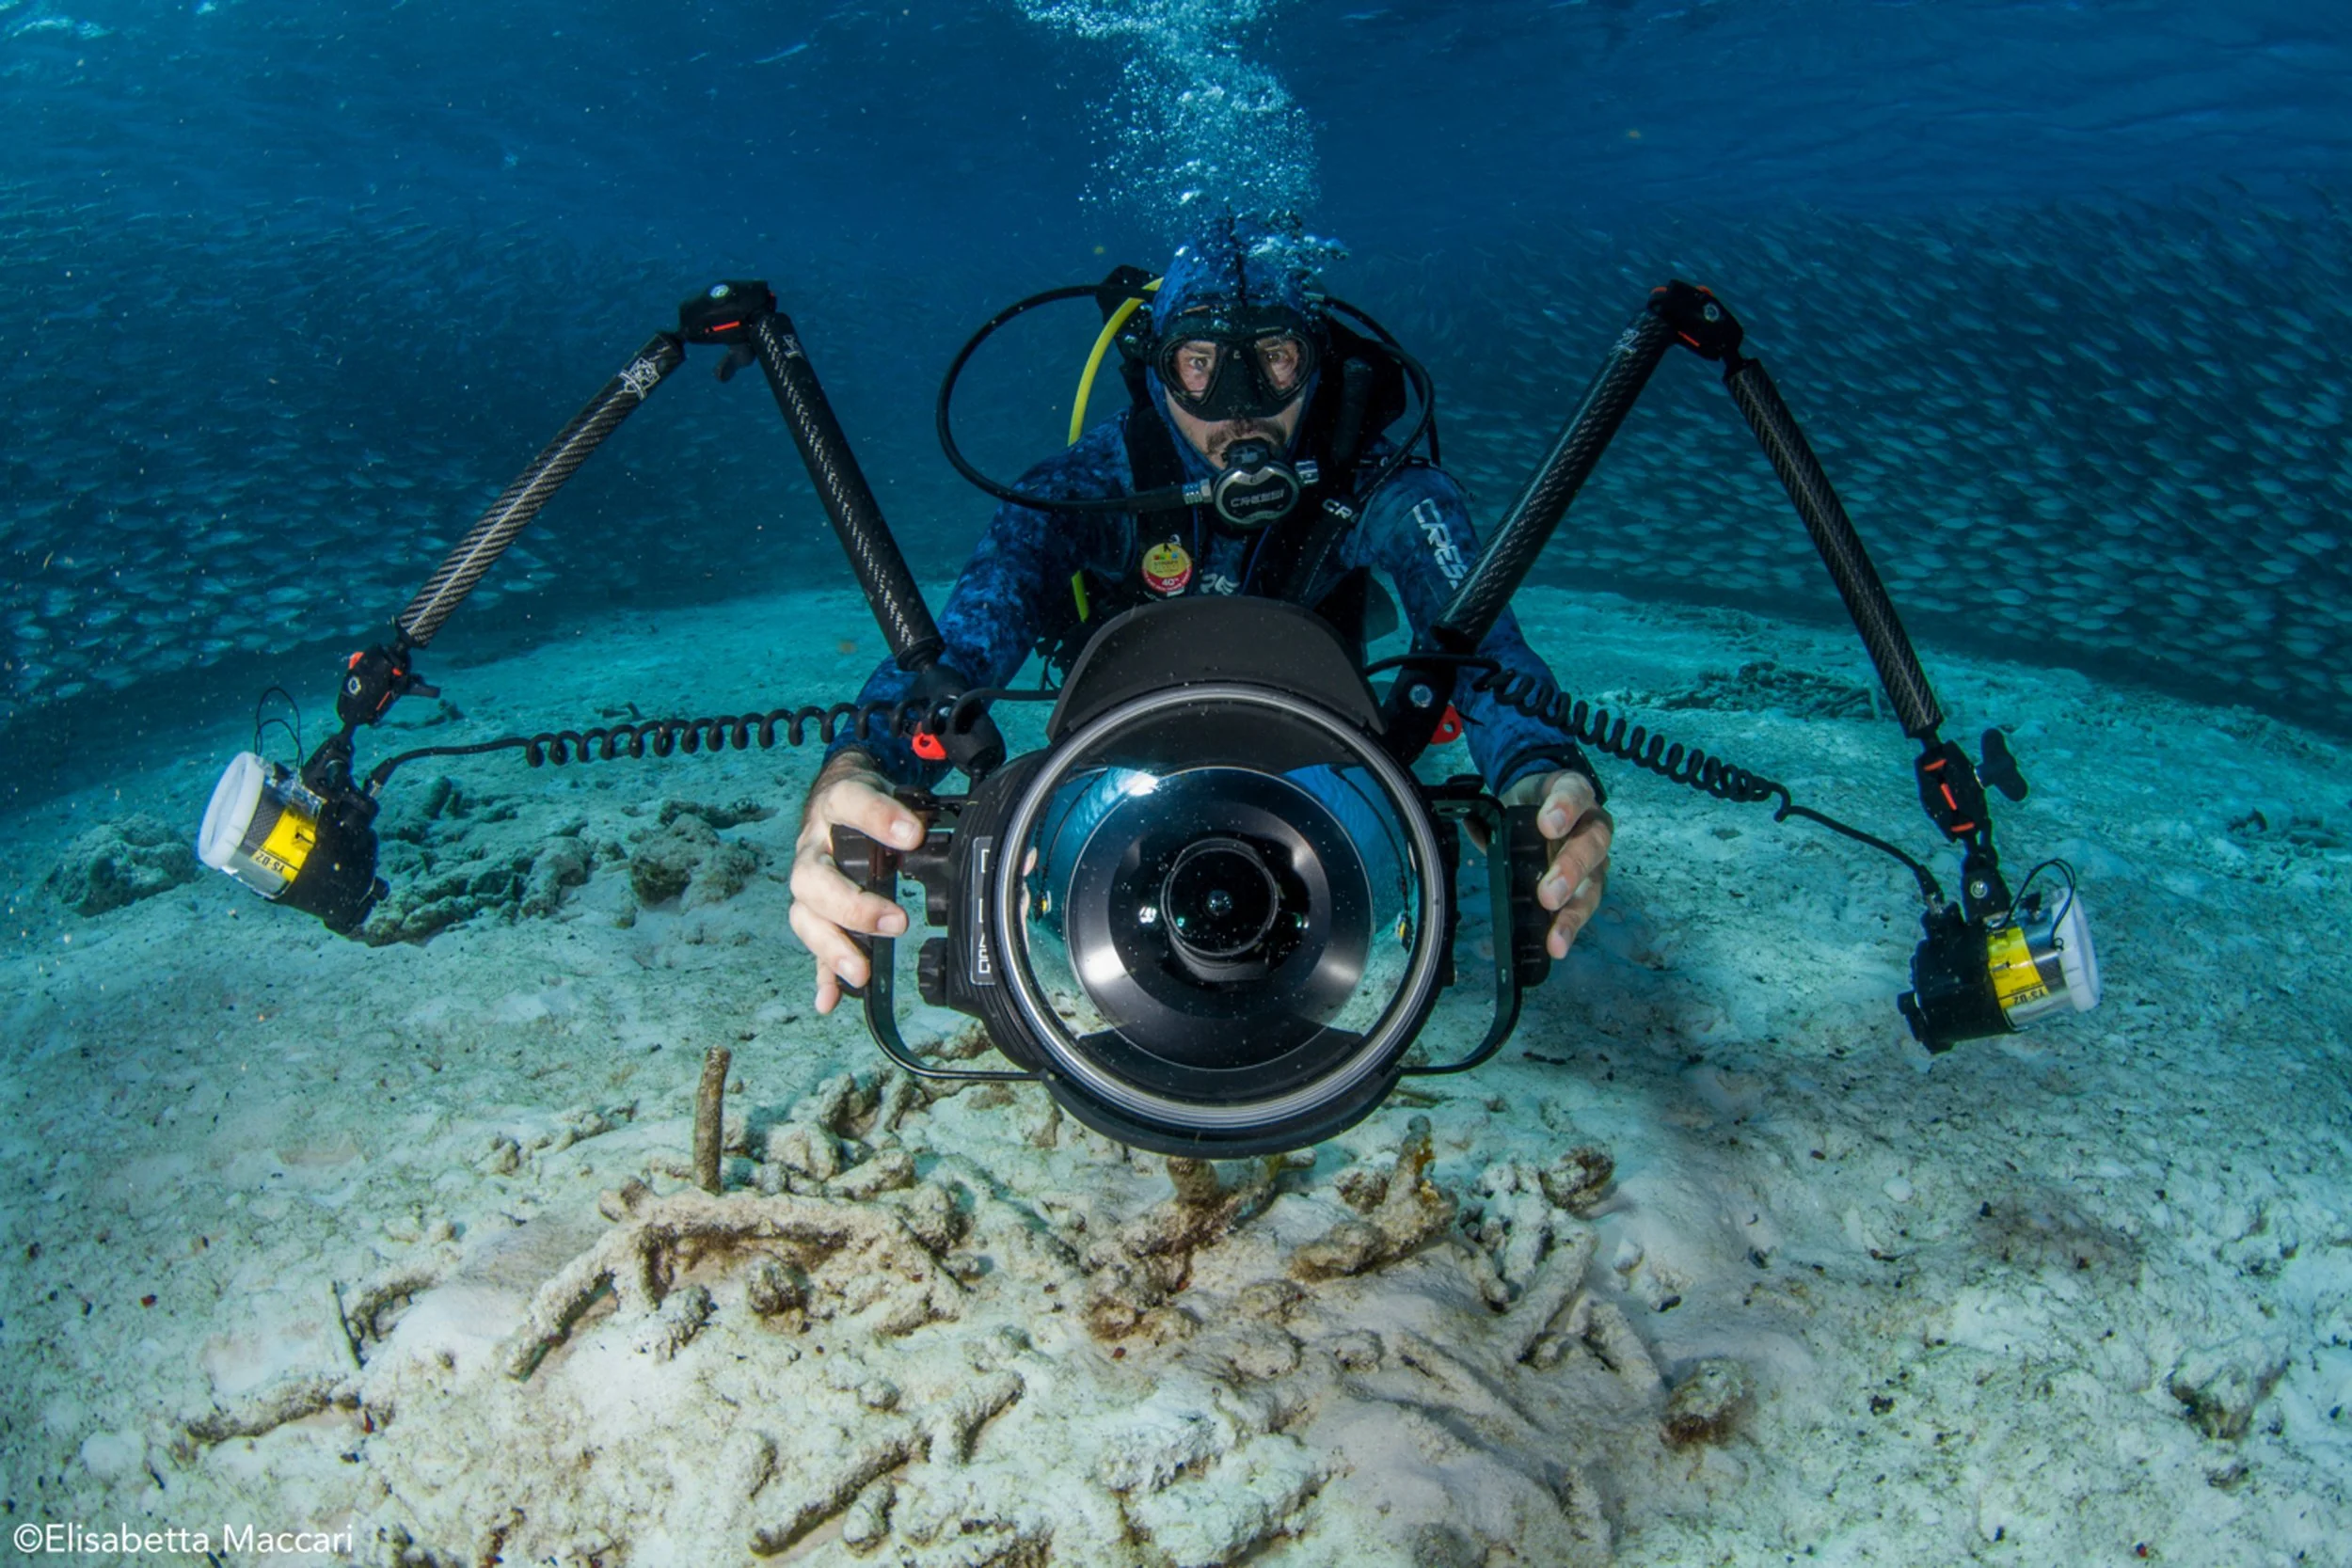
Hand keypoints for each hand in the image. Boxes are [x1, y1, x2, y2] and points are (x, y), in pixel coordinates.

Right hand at [787, 751, 925, 1014]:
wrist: (833, 794)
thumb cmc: (869, 799)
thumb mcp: (895, 791)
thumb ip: (933, 815)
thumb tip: (1010, 850)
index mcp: (838, 804)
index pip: (849, 801)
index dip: (877, 817)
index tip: (913, 835)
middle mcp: (815, 844)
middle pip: (811, 877)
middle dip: (853, 905)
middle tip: (896, 922)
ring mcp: (810, 878)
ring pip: (804, 914)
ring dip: (833, 946)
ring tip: (861, 971)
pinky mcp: (812, 907)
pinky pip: (811, 943)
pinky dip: (821, 973)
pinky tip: (831, 998)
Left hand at [1503, 768, 1612, 958]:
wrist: (1544, 806)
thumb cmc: (1531, 804)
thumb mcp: (1514, 798)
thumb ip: (1495, 814)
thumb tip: (1475, 828)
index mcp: (1573, 792)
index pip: (1574, 793)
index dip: (1564, 808)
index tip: (1547, 826)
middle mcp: (1593, 823)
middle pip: (1591, 844)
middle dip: (1570, 870)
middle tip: (1549, 895)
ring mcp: (1596, 856)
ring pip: (1594, 883)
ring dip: (1574, 912)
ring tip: (1556, 936)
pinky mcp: (1592, 883)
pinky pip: (1585, 905)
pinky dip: (1570, 927)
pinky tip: (1556, 945)